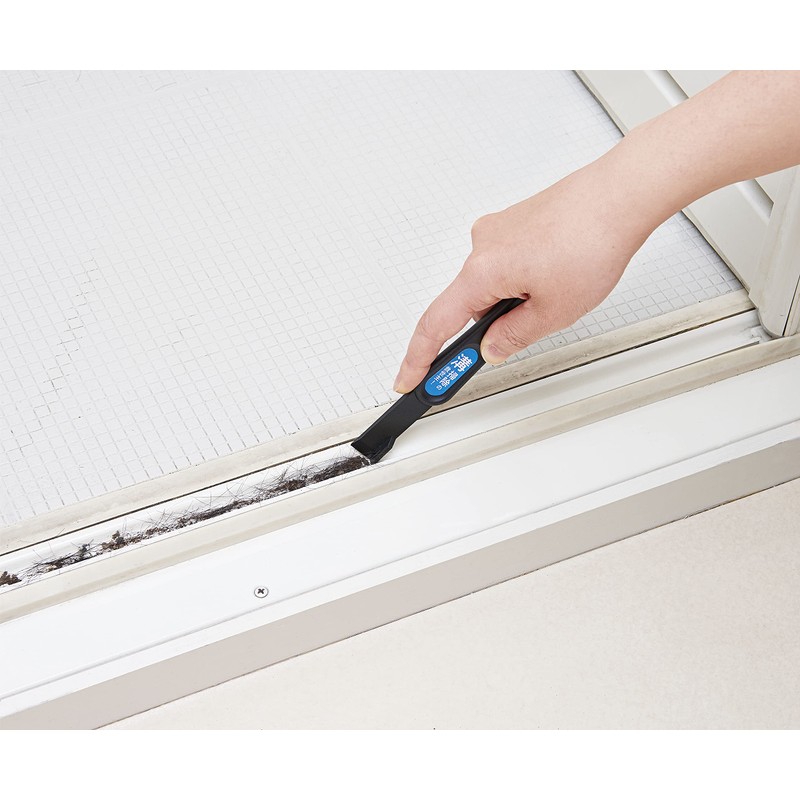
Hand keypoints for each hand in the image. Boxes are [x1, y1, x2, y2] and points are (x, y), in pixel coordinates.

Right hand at [393, 157, 654, 392]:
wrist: (619, 196)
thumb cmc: (591, 241)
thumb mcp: (553, 312)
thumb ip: (513, 337)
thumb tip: (491, 348)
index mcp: (482, 270)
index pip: (436, 325)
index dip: (419, 359)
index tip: (409, 379)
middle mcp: (481, 246)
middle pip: (468, 305)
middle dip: (489, 329)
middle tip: (504, 349)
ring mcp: (498, 231)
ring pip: (492, 284)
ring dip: (514, 302)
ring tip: (559, 295)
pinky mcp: (515, 223)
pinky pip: (507, 263)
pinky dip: (523, 280)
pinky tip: (556, 276)